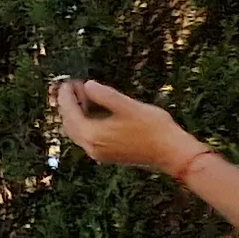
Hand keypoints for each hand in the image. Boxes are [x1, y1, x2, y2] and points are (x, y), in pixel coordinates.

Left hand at [50, 78, 204, 172]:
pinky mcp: (106, 155)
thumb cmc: (154, 129)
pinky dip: (86, 123)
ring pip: (77, 132)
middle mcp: (91, 147)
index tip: (67, 82)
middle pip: (69, 124)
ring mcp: (98, 153)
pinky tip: (95, 111)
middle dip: (68, 104)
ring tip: (85, 95)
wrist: (172, 153)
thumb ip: (106, 95)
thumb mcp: (129, 106)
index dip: (66, 96)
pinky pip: (87, 138)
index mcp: (93, 135)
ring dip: (77, 114)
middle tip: (75, 86)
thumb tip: (87, 85)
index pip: (70, 113)